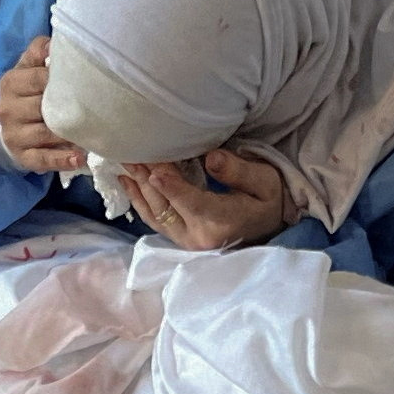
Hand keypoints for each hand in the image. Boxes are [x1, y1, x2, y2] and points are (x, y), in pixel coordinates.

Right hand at [0, 36, 83, 175]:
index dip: (61, 79)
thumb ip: (40, 51)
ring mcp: (14, 135)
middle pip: (41, 107)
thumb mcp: (29, 67)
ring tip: (92, 133)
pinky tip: (79, 159)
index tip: (83, 80)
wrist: (9, 126)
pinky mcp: (22, 157)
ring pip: (45, 134)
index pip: (38, 78)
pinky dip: (62, 160)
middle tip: (94, 107)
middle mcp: (8, 109)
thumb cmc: (27, 92)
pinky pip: (42, 159)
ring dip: (69, 135)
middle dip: (67, 108)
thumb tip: (55, 43)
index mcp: (11, 83)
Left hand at [119, 147, 296, 250]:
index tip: (155, 171)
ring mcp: (186, 241)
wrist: (269, 225)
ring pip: (156, 213)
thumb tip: (211, 158)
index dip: (173, 187)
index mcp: (223, 222)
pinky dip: (139, 200)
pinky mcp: (179, 238)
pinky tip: (127, 181)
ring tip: (125, 161)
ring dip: (139, 187)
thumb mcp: (265, 181)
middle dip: (148, 178)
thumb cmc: (268, 200)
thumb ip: (238, 171)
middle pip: (167, 206)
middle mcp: (200, 237)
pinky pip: (154, 220)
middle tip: (131, 152)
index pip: (194, 203)